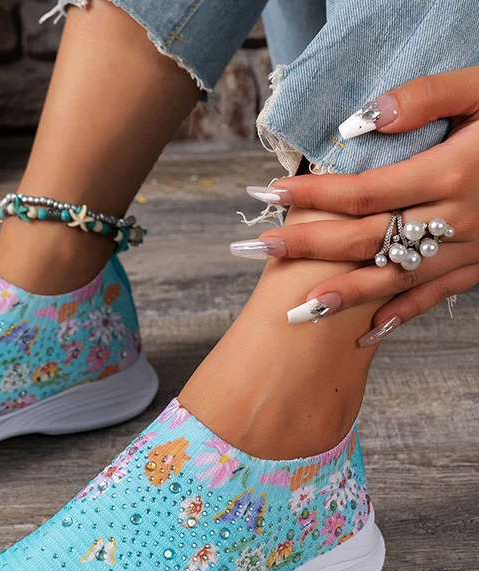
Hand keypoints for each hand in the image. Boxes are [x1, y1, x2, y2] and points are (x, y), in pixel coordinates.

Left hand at [241, 67, 478, 342]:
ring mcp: (473, 249)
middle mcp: (459, 219)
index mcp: (454, 172)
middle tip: (253, 250)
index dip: (311, 195)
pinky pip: (438, 298)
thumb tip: (362, 120)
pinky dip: (401, 316)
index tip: (266, 195)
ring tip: (293, 312)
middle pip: (366, 240)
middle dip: (304, 247)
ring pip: (395, 280)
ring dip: (341, 297)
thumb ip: (430, 97)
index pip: (364, 191)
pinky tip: (365, 334)